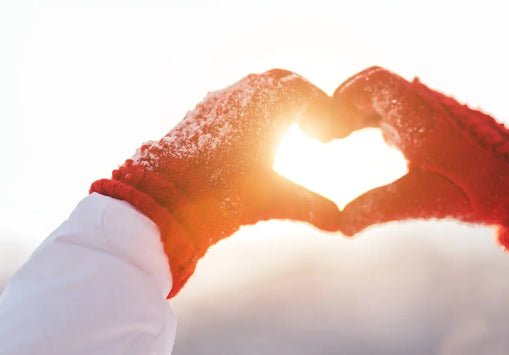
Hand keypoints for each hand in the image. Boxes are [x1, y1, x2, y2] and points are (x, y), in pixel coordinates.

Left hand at [91, 69, 339, 296]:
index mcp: (264, 105)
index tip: (329, 134)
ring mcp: (217, 102)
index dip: (323, 109)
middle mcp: (240, 94)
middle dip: (302, 101)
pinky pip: (234, 100)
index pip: (302, 90)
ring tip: (287, 133)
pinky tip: (253, 141)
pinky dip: (252, 111)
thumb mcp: (271, 199)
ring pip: (255, 89)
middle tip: (313, 129)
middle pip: (281, 82)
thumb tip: (339, 223)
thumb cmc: (219, 194)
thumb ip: (309, 206)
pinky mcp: (200, 114)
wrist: (164, 197)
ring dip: (276, 105)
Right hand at [334, 67, 508, 251]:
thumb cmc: (477, 191)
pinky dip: (365, 115)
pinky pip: (387, 106)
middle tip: (326, 134)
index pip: (372, 85)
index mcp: (420, 119)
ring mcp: (421, 110)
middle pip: (369, 84)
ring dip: (352, 108)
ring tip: (335, 136)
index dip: (342, 100)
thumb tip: (340, 226)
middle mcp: (419, 107)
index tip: (328, 133)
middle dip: (342, 103)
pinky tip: (355, 135)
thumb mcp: (423, 202)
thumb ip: (378, 209)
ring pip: (377, 93)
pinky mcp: (423, 119)